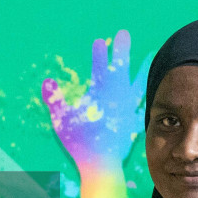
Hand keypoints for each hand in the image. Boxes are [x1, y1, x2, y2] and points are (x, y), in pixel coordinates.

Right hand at [42, 30, 151, 170]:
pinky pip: (142, 105)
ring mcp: (128, 109)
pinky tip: (150, 93)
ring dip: (141, 69)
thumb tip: (47, 81)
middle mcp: (117, 98)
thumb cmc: (79, 142)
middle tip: (124, 33)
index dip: (98, 54)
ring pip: (137, 84)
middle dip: (121, 50)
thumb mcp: (61, 119)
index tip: (99, 41)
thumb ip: (54, 99)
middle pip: (121, 69)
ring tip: (149, 56)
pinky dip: (145, 97)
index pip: (99, 68)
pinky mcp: (133, 122)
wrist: (101, 164)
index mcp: (100, 94)